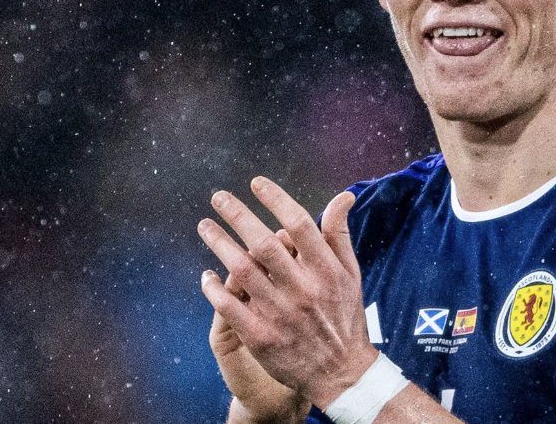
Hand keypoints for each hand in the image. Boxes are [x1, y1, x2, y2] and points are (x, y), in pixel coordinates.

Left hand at [198, 177, 378, 407]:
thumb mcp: (351, 273)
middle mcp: (303, 289)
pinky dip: (214, 289)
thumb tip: (343, 196)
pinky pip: (230, 307)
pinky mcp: (262, 337)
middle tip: (219, 197)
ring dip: (219, 245)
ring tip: (205, 226)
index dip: (276, 200)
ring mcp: (281, 314)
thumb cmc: (345, 315)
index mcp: (327, 270)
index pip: (299, 224)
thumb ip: (339, 234)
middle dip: (238, 215)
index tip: (256, 183)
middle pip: (265, 243)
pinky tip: (206, 275)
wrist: (341, 371)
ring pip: (242, 271)